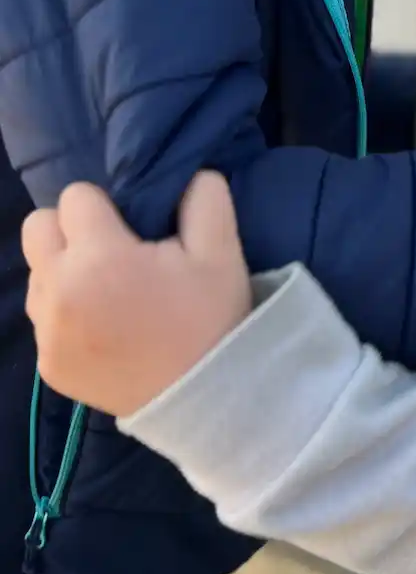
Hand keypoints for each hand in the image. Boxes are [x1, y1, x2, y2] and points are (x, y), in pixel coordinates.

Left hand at [24, 173, 252, 416]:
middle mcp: (59, 291)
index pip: (74, 197)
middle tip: (111, 252)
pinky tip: (105, 328)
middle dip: (70, 230)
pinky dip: (66, 315)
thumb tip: (186, 172)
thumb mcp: (222, 251)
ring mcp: (47, 332)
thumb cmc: (211, 320)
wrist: (206, 400)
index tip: (133, 229)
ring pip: (36, 274)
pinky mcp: (47, 365)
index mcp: (99, 257)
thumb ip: (202, 197)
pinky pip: (42, 318)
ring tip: (109, 294)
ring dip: (64, 272)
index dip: (106, 205)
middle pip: (37, 228)